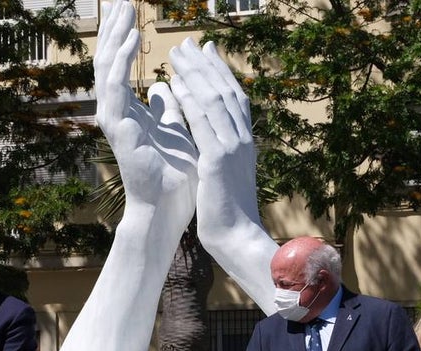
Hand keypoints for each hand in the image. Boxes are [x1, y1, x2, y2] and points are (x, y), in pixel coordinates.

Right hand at [95, 0, 196, 223]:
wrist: (169, 206)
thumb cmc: (174, 174)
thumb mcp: (174, 128)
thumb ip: (167, 107)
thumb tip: (162, 85)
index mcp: (129, 112)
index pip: (119, 66)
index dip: (123, 37)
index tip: (129, 9)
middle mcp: (116, 113)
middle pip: (108, 62)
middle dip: (115, 29)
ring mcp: (114, 120)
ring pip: (106, 68)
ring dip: (116, 36)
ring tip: (125, 9)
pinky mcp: (118, 127)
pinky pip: (116, 85)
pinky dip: (123, 58)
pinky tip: (134, 36)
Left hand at [168, 38, 276, 313]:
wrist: (237, 237)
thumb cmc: (227, 213)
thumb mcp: (223, 176)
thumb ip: (218, 153)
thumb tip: (212, 144)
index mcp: (244, 142)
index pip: (233, 99)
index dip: (219, 74)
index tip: (206, 54)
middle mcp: (242, 139)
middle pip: (226, 91)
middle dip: (206, 66)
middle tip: (189, 44)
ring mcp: (233, 148)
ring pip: (215, 100)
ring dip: (195, 74)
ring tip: (178, 55)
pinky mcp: (218, 160)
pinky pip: (203, 122)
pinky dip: (191, 100)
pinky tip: (177, 84)